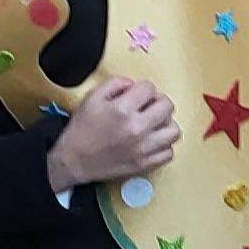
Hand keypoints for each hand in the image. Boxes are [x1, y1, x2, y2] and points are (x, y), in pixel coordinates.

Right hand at [45, 77, 179, 191]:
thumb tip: (134, 84)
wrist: (74, 160)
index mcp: (122, 109)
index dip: (143, 88)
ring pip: (174, 131)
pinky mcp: (144, 164)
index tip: (137, 95)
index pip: (149, 88)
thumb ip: (115, 83)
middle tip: (149, 106)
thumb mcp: (92, 97)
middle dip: (159, 101)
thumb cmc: (82, 128)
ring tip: (154, 124)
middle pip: (168, 107)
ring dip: (166, 123)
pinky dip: (164, 145)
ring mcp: (143, 149)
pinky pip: (169, 153)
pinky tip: (152, 141)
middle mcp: (137, 128)